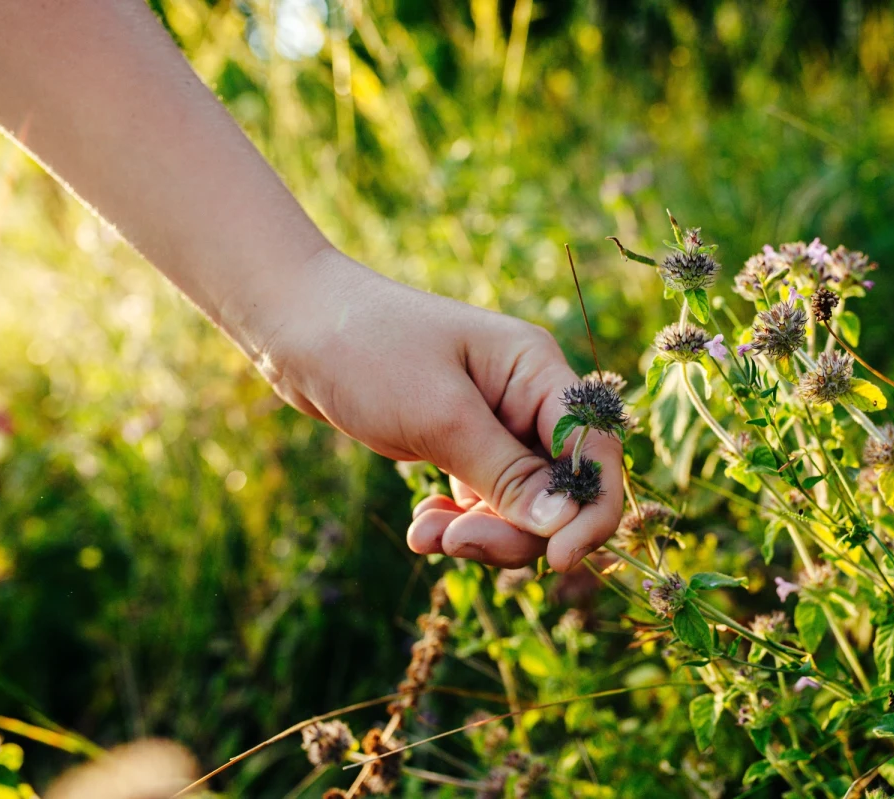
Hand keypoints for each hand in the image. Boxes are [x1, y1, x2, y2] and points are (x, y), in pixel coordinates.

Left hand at [252, 249, 623, 571]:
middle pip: (558, 491)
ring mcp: (495, 425)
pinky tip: (422, 526)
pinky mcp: (461, 445)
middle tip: (457, 544)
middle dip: (516, 531)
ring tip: (427, 535)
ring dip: (480, 533)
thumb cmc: (368, 349)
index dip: (591, 512)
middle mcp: (526, 399)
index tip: (558, 562)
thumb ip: (506, 474)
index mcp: (538, 372)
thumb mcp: (439, 416)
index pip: (597, 451)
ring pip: (520, 507)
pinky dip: (457, 524)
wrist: (296, 326)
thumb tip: (563, 527)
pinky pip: (482, 503)